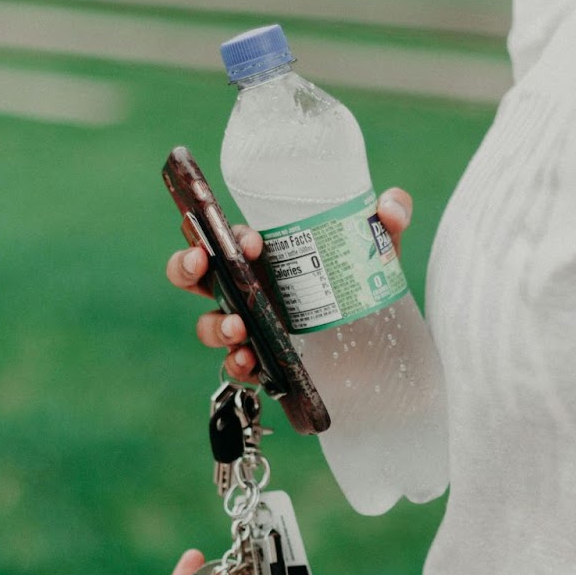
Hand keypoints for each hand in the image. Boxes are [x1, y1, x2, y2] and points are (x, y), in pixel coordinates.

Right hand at [164, 188, 413, 382]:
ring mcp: (253, 326)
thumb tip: (389, 208)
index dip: (227, 235)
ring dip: (215, 325)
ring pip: (210, 324)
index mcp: (265, 255)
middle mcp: (249, 289)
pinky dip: (237, 365)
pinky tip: (248, 363)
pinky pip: (236, 366)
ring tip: (239, 329)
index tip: (253, 243)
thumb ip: (390, 216)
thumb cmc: (366, 281)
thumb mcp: (379, 246)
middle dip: (186, 266)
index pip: (229, 238)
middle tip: (200, 263)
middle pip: (196, 275)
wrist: (383, 341)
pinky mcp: (265, 361)